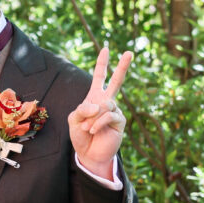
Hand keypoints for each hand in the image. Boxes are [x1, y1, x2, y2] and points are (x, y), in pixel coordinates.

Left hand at [67, 46, 131, 178]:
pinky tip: (93, 130)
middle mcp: (107, 101)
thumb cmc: (80, 135)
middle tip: (130, 52)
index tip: (106, 49)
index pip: (100, 77)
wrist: (89, 154)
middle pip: (117, 81)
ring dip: (93, 117)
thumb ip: (82, 109)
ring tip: (87, 128)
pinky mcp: (120, 122)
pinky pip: (109, 115)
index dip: (102, 64)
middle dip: (122, 66)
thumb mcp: (73, 120)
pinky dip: (98, 123)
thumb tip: (99, 104)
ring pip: (106, 104)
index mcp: (94, 97)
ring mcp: (115, 111)